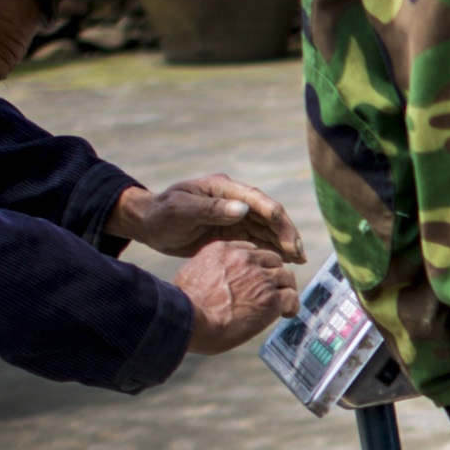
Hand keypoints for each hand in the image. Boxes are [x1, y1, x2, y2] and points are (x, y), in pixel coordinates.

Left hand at [115, 173, 301, 260]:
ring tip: (299, 260)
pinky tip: (285, 261)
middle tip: (298, 253)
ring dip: (283, 242)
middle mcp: (234, 200)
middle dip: (285, 232)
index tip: (285, 231)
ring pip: (267, 229)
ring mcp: (235, 216)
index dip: (273, 214)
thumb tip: (243, 210)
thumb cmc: (162, 214)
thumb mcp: (182, 210)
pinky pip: (257, 240)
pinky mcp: (233, 231)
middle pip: (267, 215)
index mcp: (223, 188)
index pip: (255, 199)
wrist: (150, 225)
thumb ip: (212, 209)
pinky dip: (272, 249)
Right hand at [173, 238, 298, 354]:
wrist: (190, 320)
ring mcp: (260, 277)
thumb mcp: (192, 275)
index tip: (255, 279)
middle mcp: (245, 258)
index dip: (256, 266)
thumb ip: (208, 271)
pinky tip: (286, 314)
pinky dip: (291, 306)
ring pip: (285, 277)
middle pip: (272, 260)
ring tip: (281, 304)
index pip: (251, 251)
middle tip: (271, 291)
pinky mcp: (270, 298)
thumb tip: (213, 282)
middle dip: (273, 275)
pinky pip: (291, 297)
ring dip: (284, 290)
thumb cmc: (184, 306)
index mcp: (224, 249)